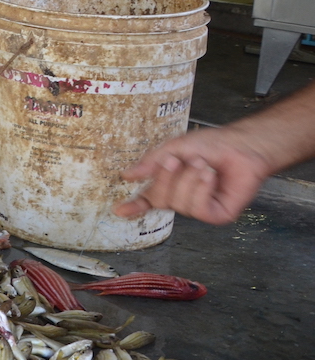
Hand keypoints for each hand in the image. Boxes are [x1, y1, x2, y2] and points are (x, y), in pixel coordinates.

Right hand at [113, 127, 272, 224]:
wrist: (242, 146)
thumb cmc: (213, 144)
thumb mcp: (175, 148)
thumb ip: (151, 162)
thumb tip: (127, 175)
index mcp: (172, 183)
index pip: (149, 198)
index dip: (134, 205)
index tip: (118, 210)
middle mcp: (184, 198)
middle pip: (159, 199)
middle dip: (166, 179)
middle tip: (176, 161)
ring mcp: (200, 208)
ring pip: (179, 204)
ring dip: (189, 180)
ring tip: (202, 164)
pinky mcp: (217, 214)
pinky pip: (197, 209)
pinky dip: (201, 189)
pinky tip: (209, 177)